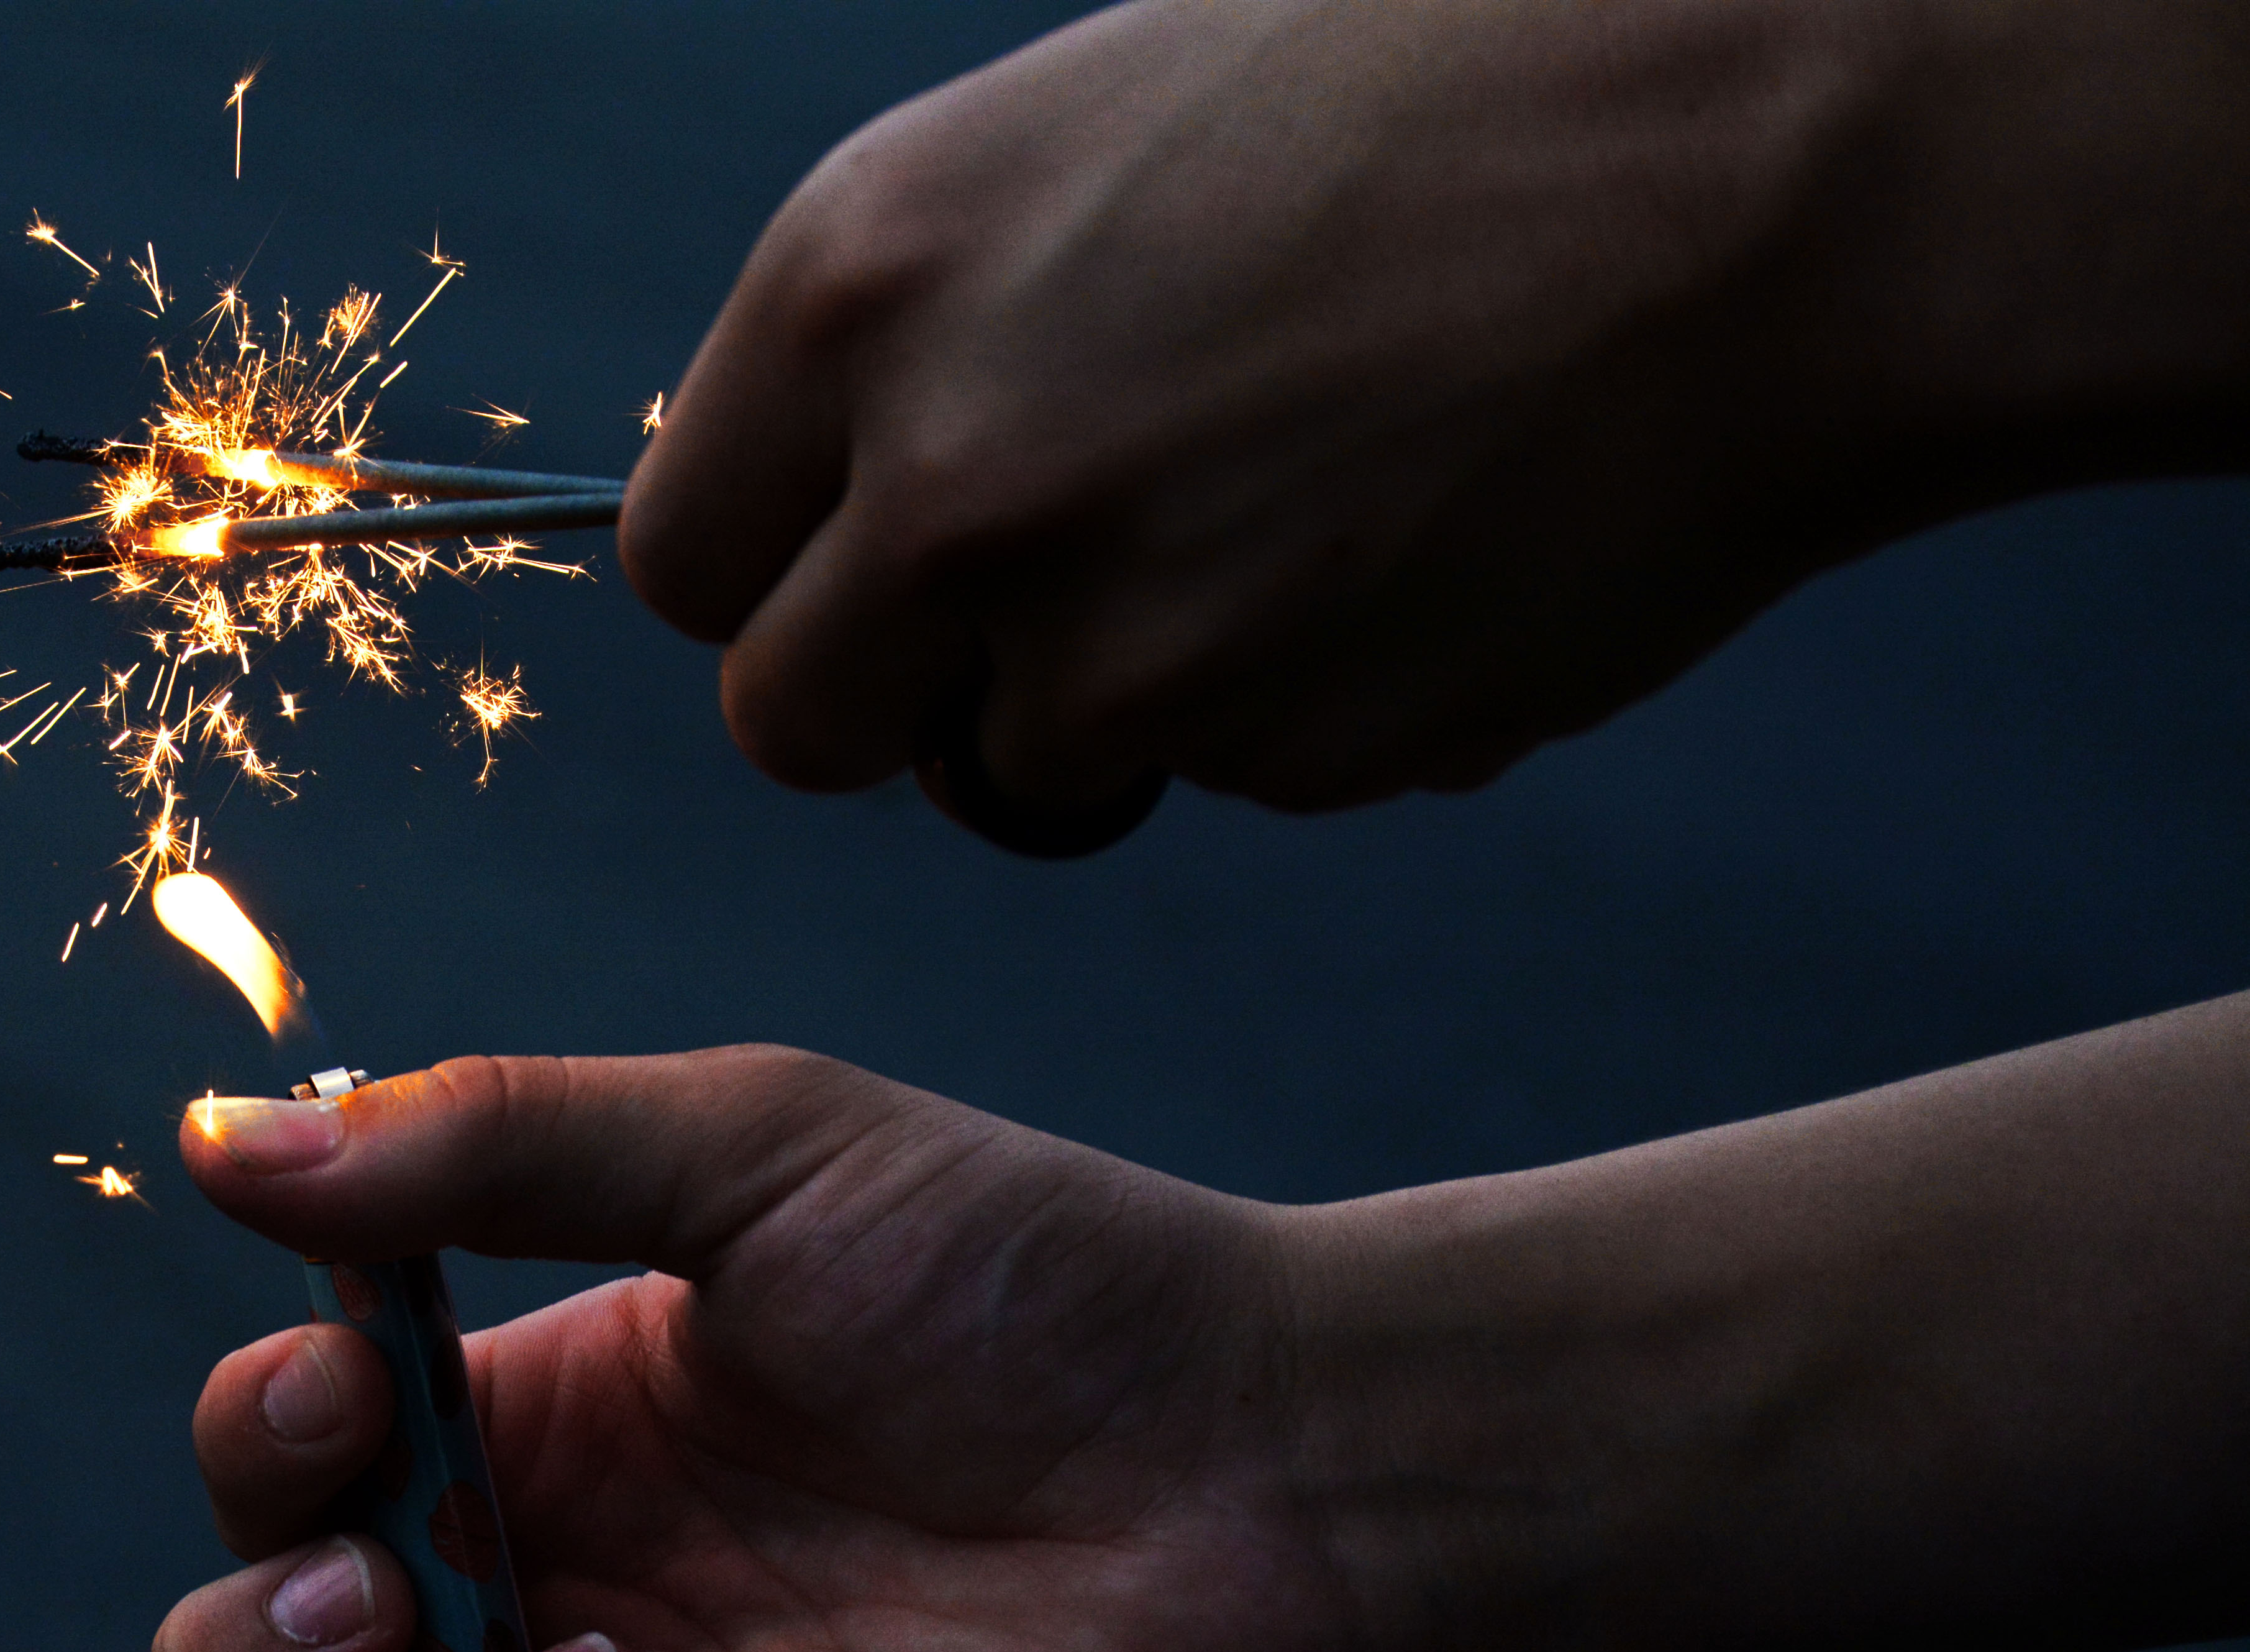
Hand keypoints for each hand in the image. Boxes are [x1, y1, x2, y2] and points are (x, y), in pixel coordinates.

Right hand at [152, 1006, 2249, 1651]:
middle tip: (368, 1572)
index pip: (275, 1475)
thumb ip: (486, 1142)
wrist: (1265, 1458)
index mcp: (537, 1422)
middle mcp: (551, 1596)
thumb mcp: (753, 1144)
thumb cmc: (1031, 1274)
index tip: (349, 1372)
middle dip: (239, 1651)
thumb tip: (219, 1144)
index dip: (256, 1441)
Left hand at [619, 0, 2249, 827]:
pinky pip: (1226, 774)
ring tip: (1297, 514)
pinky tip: (1409, 547)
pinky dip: (1292, 705)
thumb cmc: (1430, 89)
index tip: (862, 570)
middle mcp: (950, 477)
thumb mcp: (1082, 142)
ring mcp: (1119, 636)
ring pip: (1021, 772)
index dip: (779, 578)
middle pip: (794, 721)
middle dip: (900, 694)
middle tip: (1042, 609)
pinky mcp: (1285, 745)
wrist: (1754, 162)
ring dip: (1119, 700)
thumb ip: (920, 338)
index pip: (684, 559)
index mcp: (860, 285)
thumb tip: (846, 493)